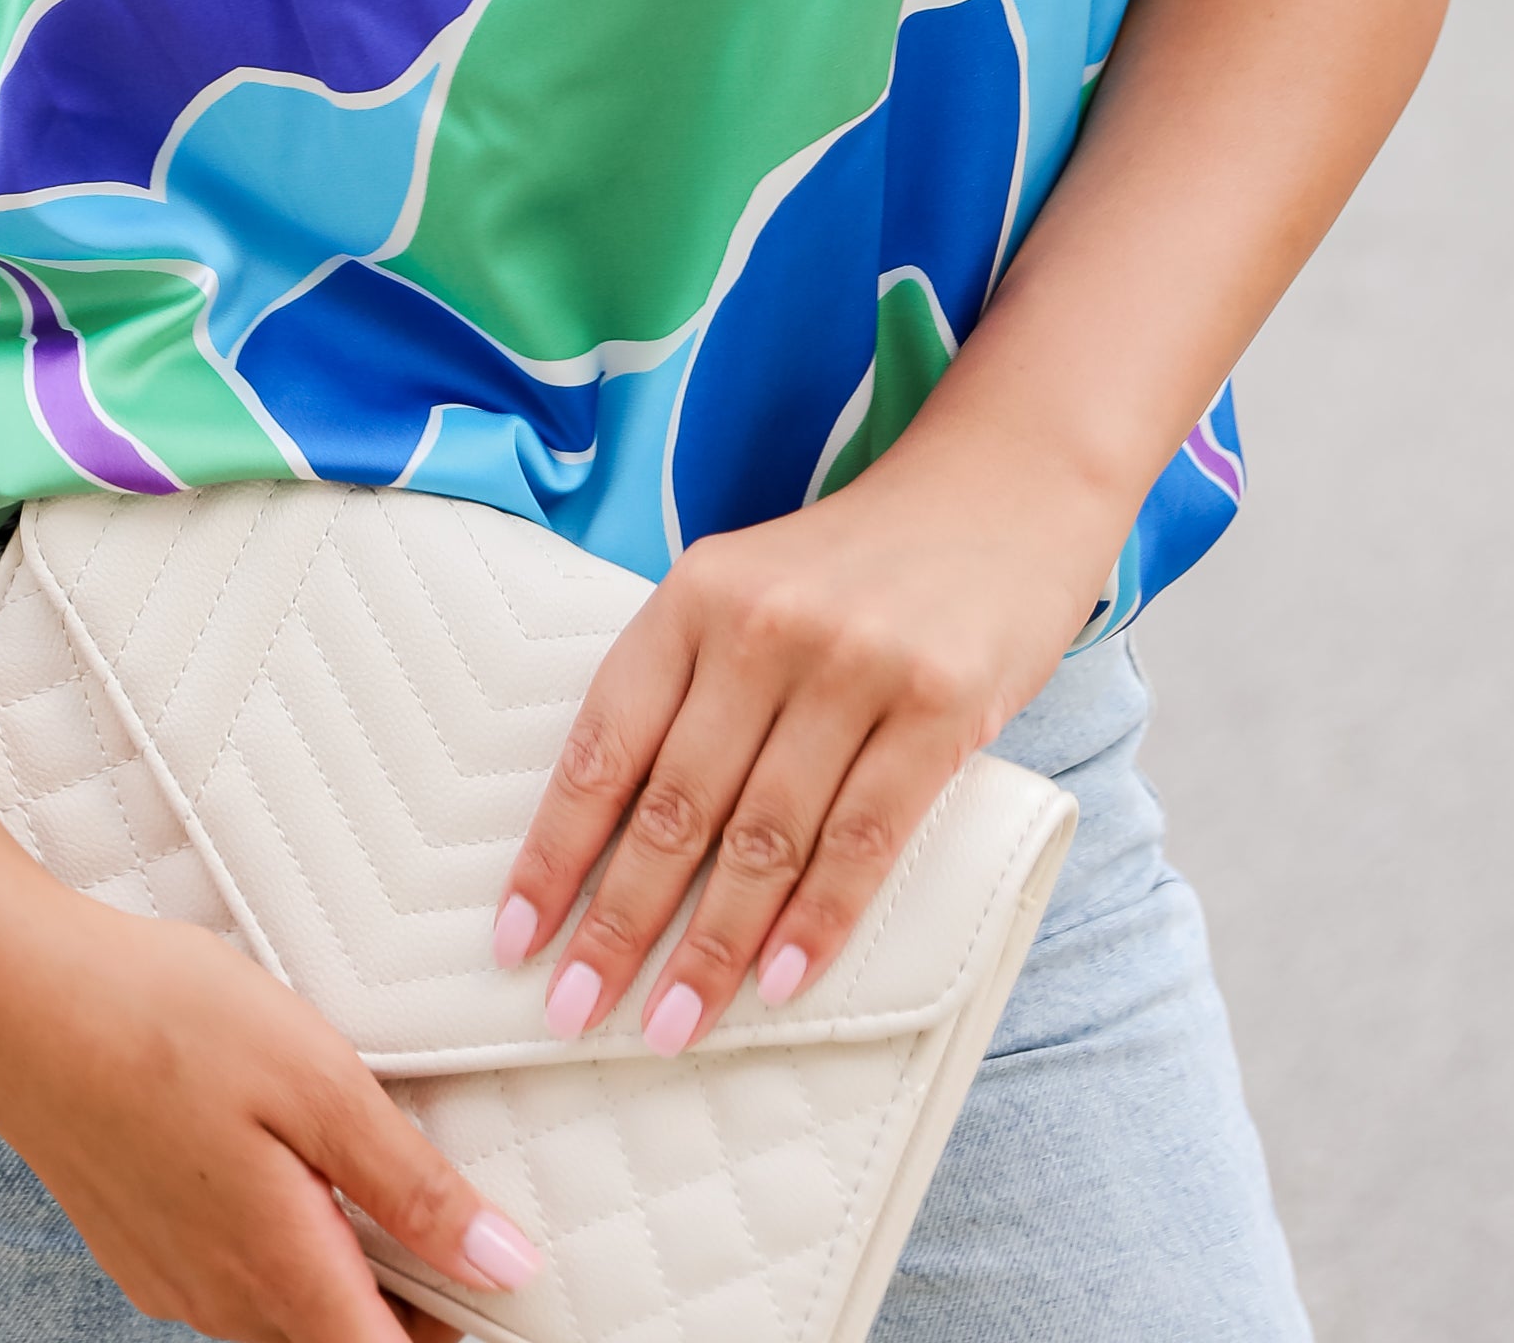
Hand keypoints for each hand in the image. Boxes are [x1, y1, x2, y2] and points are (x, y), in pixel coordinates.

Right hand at [0, 887, 547, 1339]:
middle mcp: (219, 1297)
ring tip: (392, 1216)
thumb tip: (505, 1264)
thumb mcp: (313, 1078)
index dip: (451, 1338)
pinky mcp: (134, 1244)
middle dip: (407, 1320)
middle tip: (466, 1256)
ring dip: (342, 1290)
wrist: (9, 995)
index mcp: (277, 1264)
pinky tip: (290, 1189)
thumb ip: (409, 1183)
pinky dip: (279, 1263)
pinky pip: (226, 1288)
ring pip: (277, 1322)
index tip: (502, 1303)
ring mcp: (168, 1277)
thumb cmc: (162, 1017)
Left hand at [489, 446, 1112, 1056]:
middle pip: (675, 807)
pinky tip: (779, 981)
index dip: (554, 852)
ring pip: (763, 837)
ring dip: (713, 948)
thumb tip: (612, 847)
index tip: (515, 941)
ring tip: (670, 1025)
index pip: (604, 746)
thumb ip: (688, 690)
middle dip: (618, 924)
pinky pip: (866, 838)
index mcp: (693, 594)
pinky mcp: (939, 706)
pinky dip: (817, 921)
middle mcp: (763, 626)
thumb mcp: (748, 591)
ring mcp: (855, 665)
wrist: (998, 488)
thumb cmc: (854, 567)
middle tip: (575, 1012)